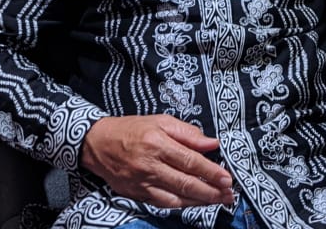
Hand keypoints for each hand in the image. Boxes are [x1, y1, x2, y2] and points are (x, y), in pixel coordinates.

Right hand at [80, 114, 234, 207]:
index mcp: (157, 143)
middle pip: (186, 182)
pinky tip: (195, 203)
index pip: (190, 161)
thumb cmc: (131, 129)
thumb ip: (187, 133)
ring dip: (200, 201)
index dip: (211, 172)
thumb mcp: (160, 121)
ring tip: (218, 200)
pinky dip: (181, 205)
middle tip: (229, 194)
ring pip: (176, 197)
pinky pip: (163, 203)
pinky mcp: (137, 194)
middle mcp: (150, 165)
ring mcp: (142, 182)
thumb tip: (212, 143)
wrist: (96, 143)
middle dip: (211, 191)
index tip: (227, 178)